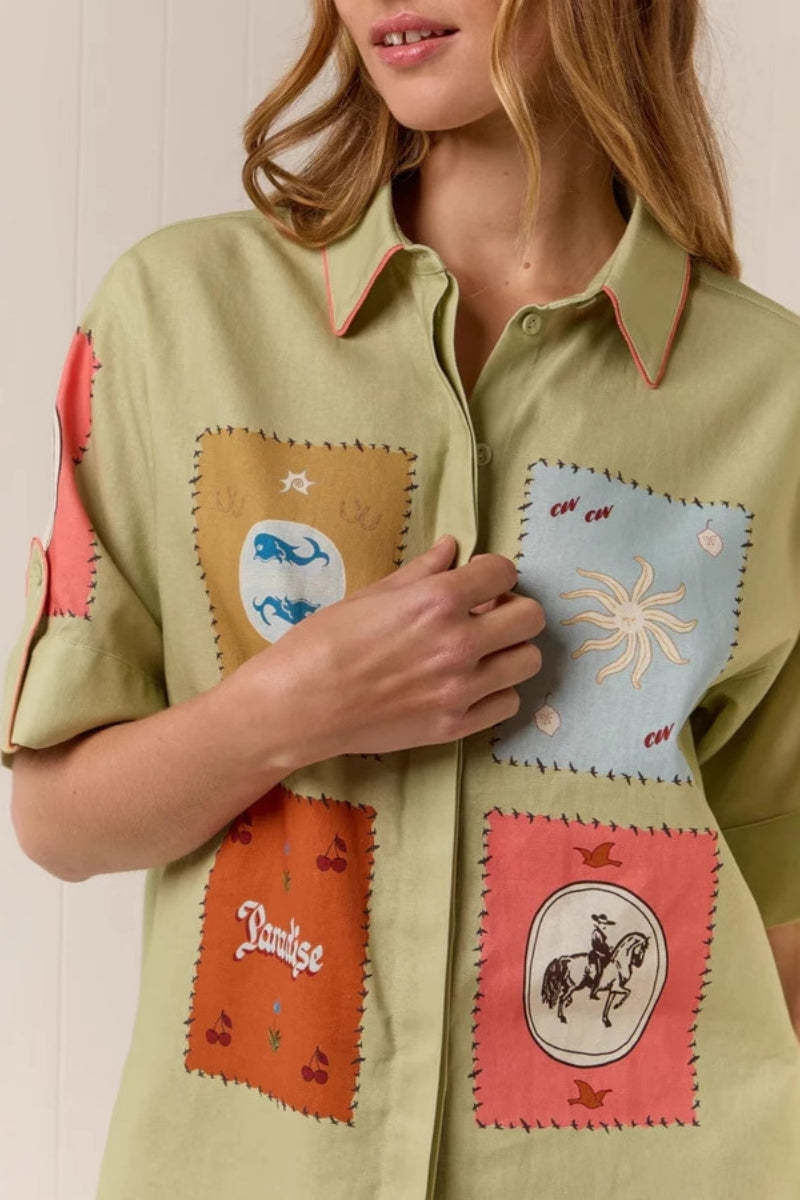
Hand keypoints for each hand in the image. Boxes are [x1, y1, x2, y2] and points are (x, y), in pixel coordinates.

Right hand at [234, 533, 544, 767]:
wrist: (296, 707)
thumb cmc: (322, 642)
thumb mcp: (370, 596)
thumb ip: (420, 573)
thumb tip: (452, 549)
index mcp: (436, 601)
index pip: (504, 573)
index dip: (493, 573)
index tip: (478, 581)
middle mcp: (458, 643)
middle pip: (531, 618)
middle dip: (513, 609)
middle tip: (487, 615)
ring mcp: (460, 689)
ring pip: (528, 662)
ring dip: (510, 651)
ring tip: (483, 652)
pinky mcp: (454, 726)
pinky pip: (507, 704)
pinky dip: (496, 692)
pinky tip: (471, 685)